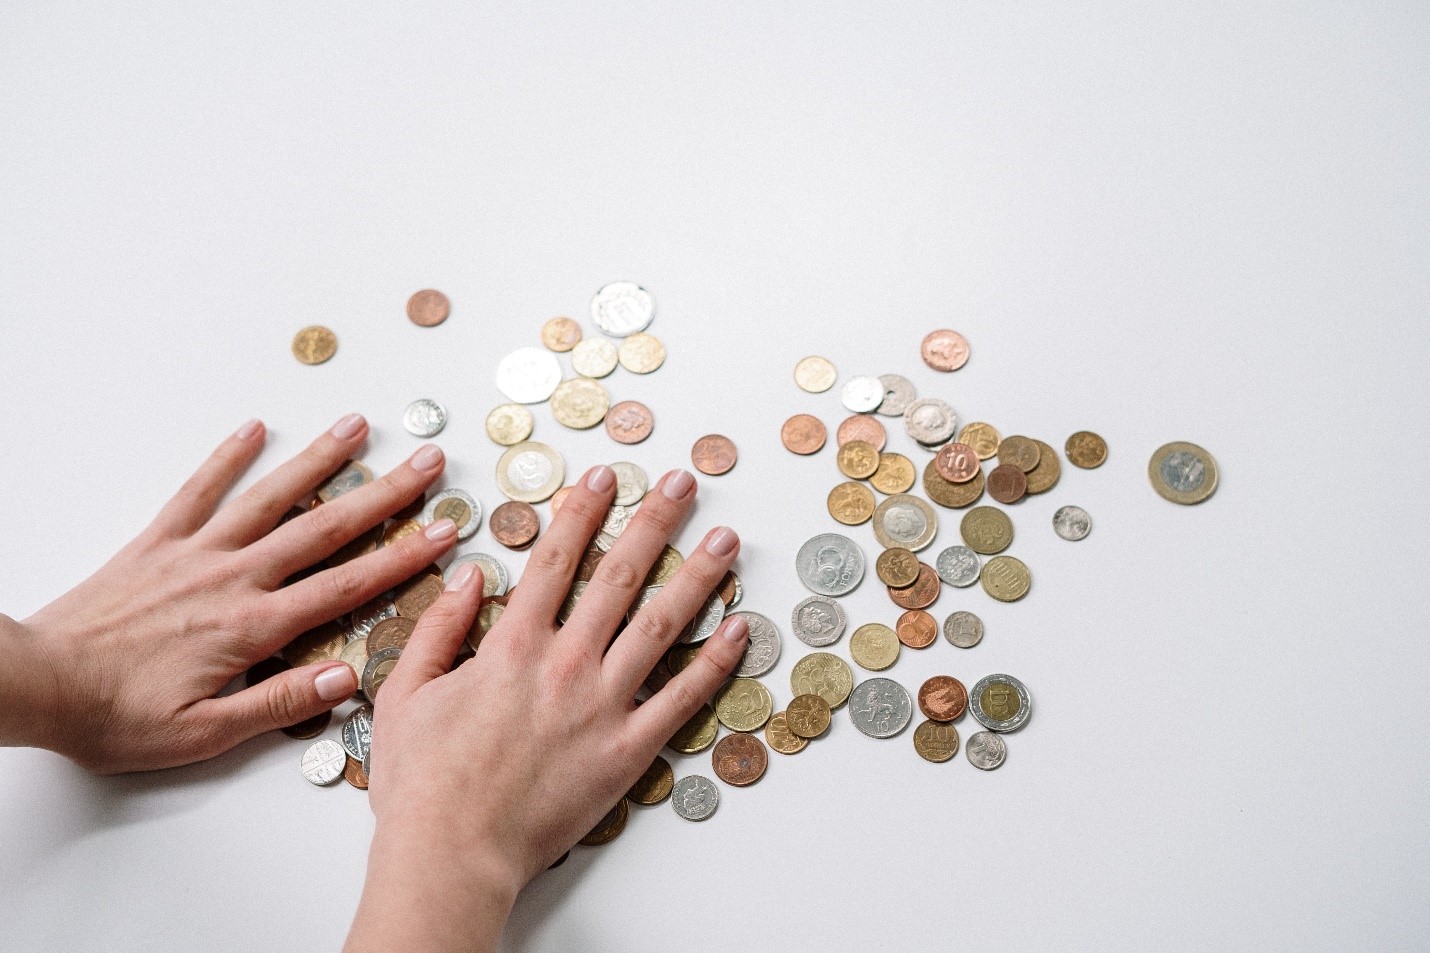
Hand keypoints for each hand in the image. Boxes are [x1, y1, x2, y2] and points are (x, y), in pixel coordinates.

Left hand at [1, 414, 459, 772]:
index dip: (403, 557)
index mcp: (252, 627)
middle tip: (428, 463)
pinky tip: (254, 428)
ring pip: (271, 497)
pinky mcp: (158, 542)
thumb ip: (277, 704)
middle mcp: (234, 578)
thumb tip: (345, 679)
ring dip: (319, 460)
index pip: (346, 587)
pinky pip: (198, 490)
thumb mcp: (203, 733)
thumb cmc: (116, 717)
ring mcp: (196, 552)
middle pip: (325, 528)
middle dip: (384, 494)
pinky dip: (227, 456)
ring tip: (357, 427)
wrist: (36, 682)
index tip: (445, 531)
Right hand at [345, 464, 746, 952]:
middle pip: (621, 575)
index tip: (605, 476)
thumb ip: (438, 628)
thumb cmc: (424, 784)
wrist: (452, 856)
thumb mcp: (405, 694)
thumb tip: (468, 575)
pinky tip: (739, 630)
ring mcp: (604, 706)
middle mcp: (566, 664)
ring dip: (700, 576)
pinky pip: (684, 698)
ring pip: (663, 625)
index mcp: (513, 646)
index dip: (583, 510)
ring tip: (727, 540)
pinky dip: (716, 662)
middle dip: (655, 521)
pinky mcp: (629, 750)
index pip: (557, 558)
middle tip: (682, 483)